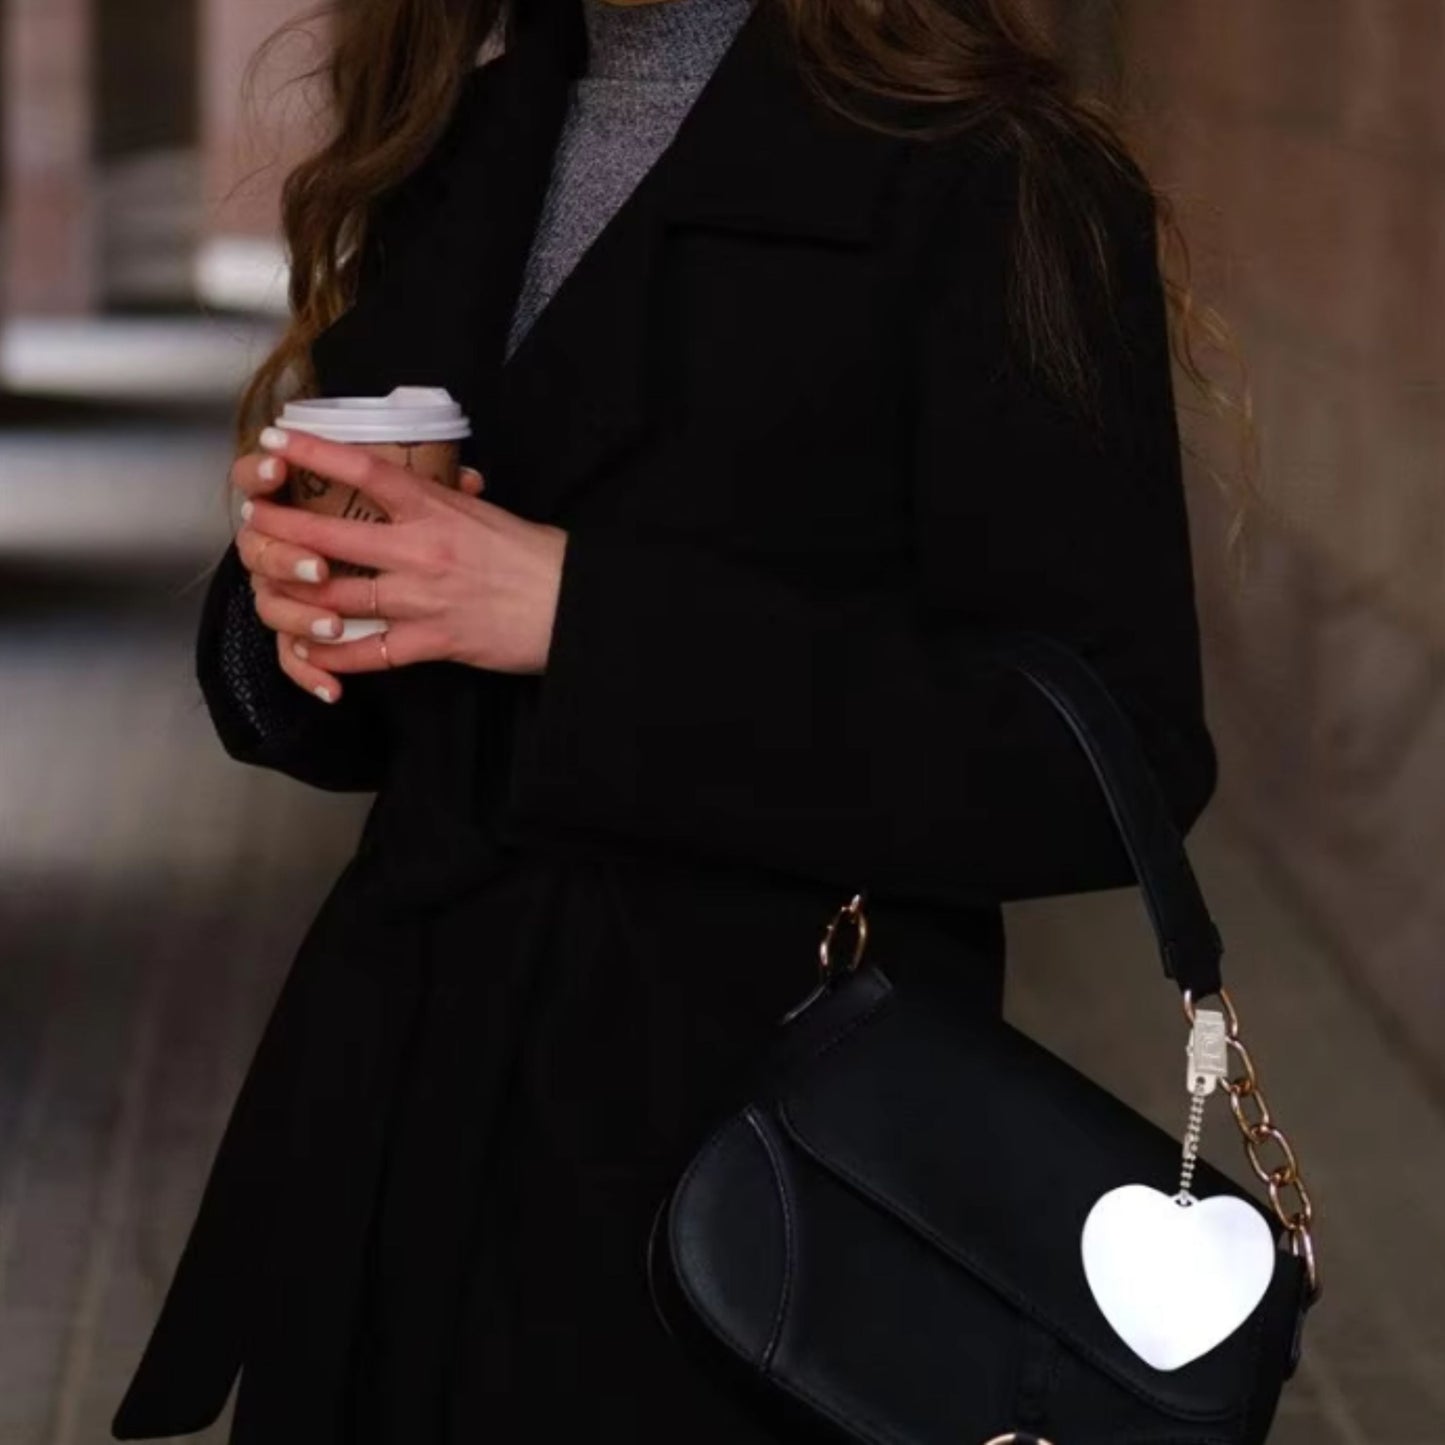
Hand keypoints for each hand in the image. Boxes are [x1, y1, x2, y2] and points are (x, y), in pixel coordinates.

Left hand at [237, 428, 566, 702]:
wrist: (573, 603)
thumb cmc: (537, 558)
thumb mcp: (489, 513)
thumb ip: (452, 499)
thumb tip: (447, 478)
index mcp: (437, 508)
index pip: (364, 470)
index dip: (313, 454)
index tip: (276, 441)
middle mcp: (421, 550)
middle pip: (330, 536)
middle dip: (281, 529)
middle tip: (250, 521)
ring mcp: (423, 598)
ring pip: (338, 597)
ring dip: (295, 594)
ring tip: (268, 585)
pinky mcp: (435, 641)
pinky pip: (371, 652)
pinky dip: (335, 655)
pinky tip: (311, 652)